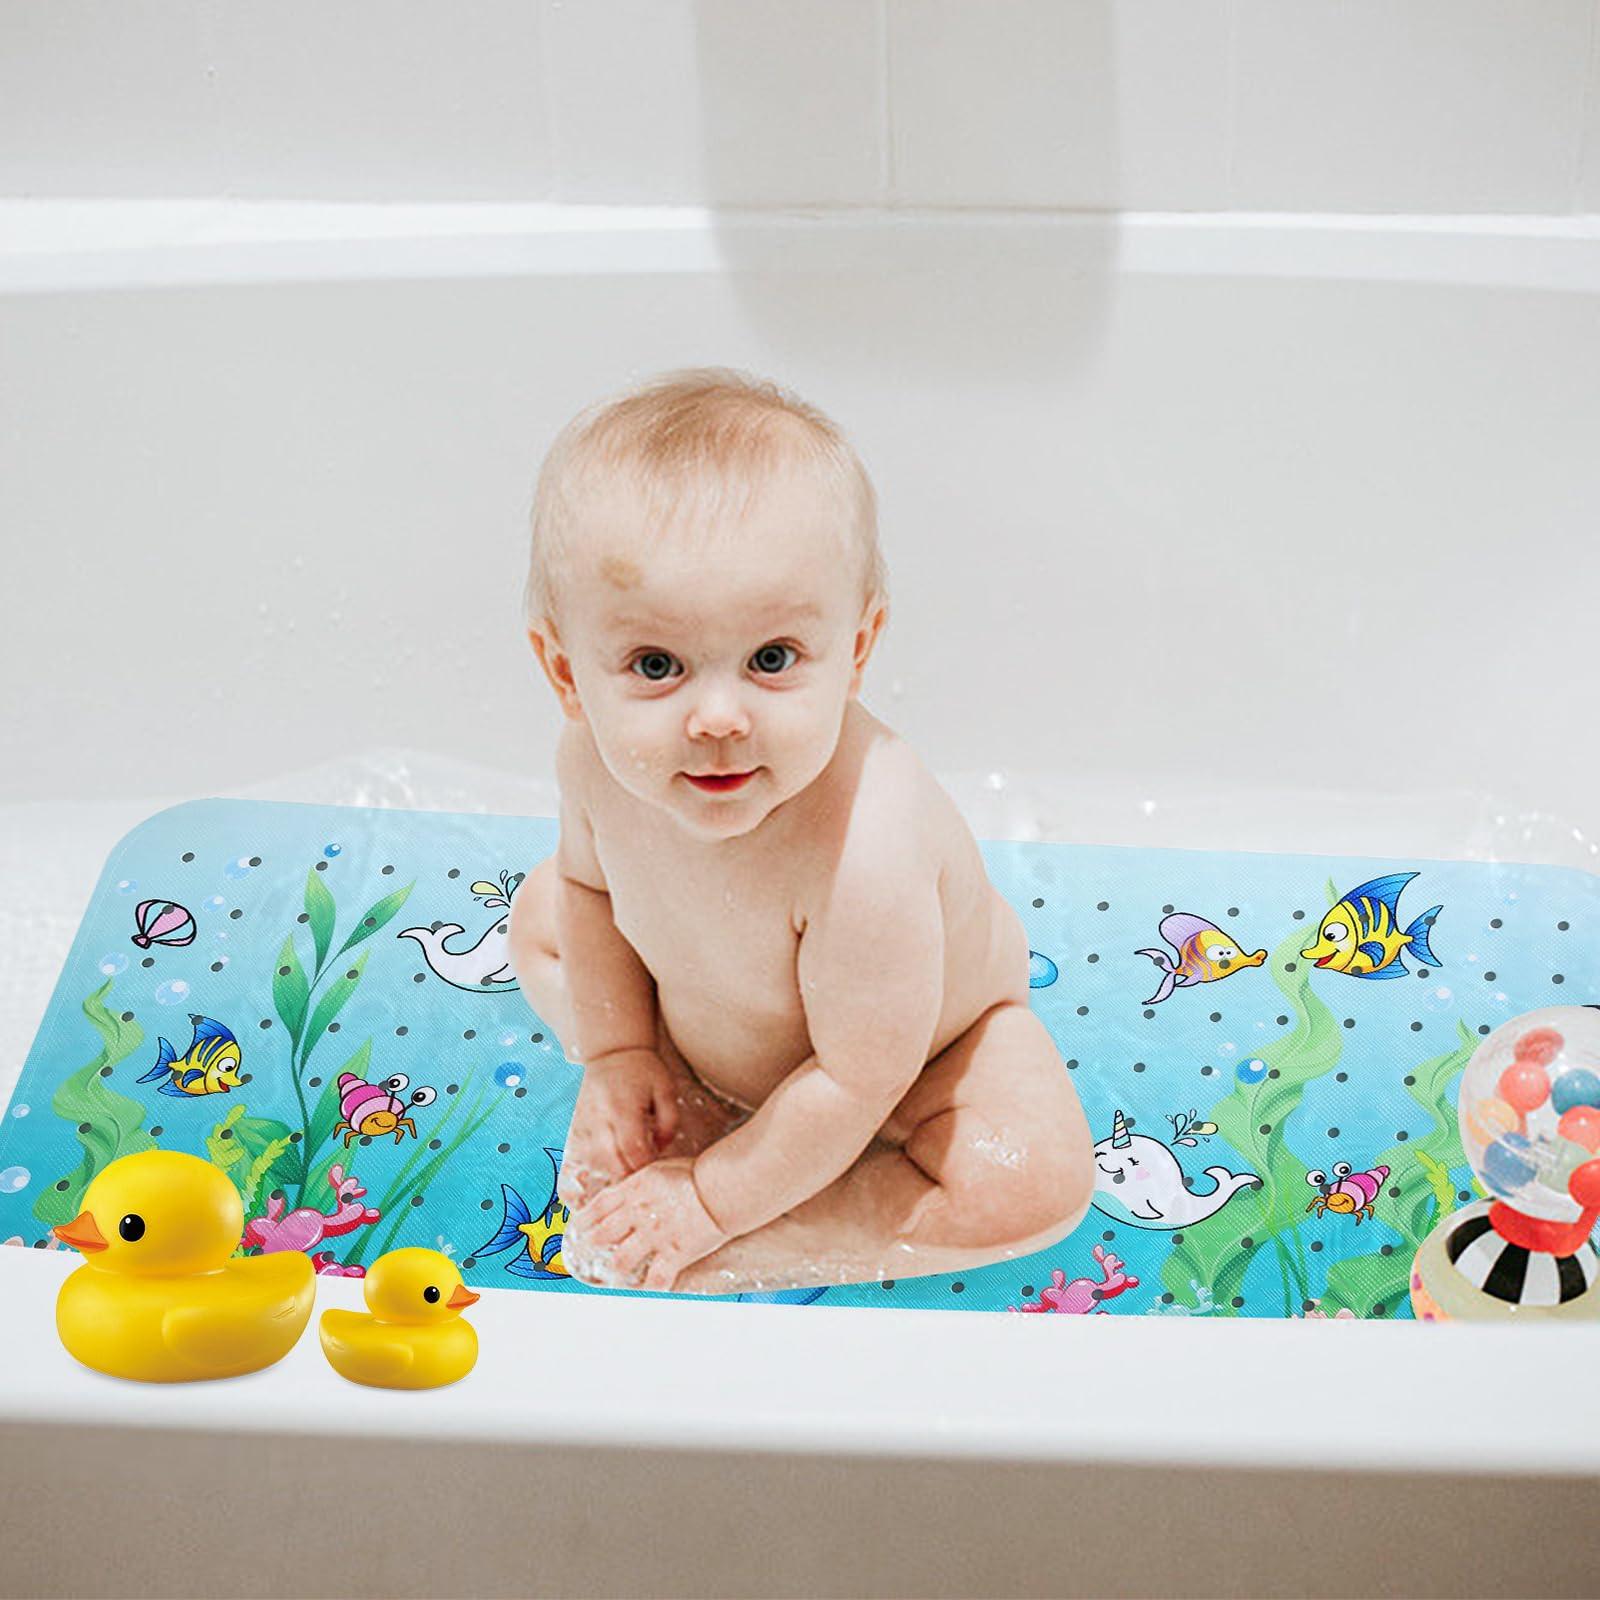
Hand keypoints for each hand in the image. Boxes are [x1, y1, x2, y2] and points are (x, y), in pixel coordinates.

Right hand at [560, 1048, 680, 1205]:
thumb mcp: (667, 1090)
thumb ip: (669, 1123)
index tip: (654, 1168)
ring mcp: (582, 1118)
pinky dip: (595, 1160)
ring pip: (592, 1159)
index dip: (644, 1165)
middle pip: (609, 1160)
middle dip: (627, 1173)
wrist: (611, 1051)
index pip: (632, 1149)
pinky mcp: (573, 1121)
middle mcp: (598, 1114)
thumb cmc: (644, 1070)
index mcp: (623, 1106)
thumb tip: (658, 1150)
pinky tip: (609, 1158)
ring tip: (626, 1166)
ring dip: (610, 1169)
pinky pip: (580, 1151)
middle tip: (641, 1175)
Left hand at [569, 1157, 726, 1291]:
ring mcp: (654, 1236)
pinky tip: (646, 1290)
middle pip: (603, 1234)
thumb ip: (640, 1182)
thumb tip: (629, 1188)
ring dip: (614, 1269)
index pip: (599, 1207)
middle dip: (590, 1246)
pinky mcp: (673, 1254)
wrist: (719, 1188)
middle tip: (584, 1254)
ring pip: (621, 1260)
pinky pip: (656, 1279)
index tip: (575, 1228)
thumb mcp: (659, 1169)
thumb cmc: (695, 1173)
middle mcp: (638, 1214)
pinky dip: (650, 1287)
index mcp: (634, 1190)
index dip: (583, 1220)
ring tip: (611, 1276)